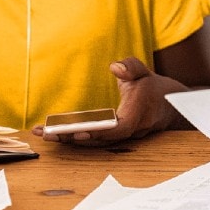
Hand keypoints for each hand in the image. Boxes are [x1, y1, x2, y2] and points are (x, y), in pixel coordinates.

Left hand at [34, 57, 184, 146]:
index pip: (118, 129)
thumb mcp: (144, 71)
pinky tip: (54, 134)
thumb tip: (114, 67)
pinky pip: (93, 141)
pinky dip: (73, 139)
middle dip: (72, 138)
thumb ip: (131, 67)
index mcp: (137, 114)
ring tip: (43, 133)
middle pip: (99, 140)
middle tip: (46, 134)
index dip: (99, 132)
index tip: (78, 131)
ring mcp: (121, 138)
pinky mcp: (112, 138)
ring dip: (68, 140)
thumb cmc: (151, 87)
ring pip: (94, 143)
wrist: (167, 106)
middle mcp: (129, 130)